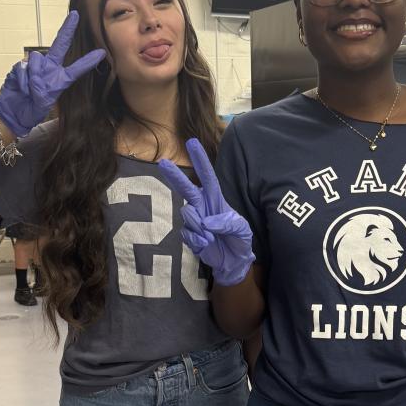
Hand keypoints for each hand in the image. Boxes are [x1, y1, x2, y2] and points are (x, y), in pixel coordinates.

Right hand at [0, 11, 105, 137]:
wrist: (13, 112)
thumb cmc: (31, 109)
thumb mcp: (41, 103)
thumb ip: (40, 88)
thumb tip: (33, 74)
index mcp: (60, 79)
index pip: (76, 69)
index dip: (88, 62)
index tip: (102, 53)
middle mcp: (49, 68)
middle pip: (59, 45)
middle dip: (67, 29)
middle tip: (75, 16)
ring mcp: (35, 66)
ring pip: (37, 59)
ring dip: (33, 75)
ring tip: (29, 91)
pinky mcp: (21, 67)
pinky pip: (23, 67)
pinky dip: (22, 79)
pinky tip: (21, 88)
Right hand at [158, 139, 255, 286]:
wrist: (233, 262)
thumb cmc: (239, 240)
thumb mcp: (242, 229)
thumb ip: (227, 223)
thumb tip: (207, 221)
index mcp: (215, 199)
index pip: (207, 177)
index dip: (200, 160)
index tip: (192, 143)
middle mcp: (201, 206)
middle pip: (186, 189)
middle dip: (175, 176)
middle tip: (163, 163)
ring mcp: (193, 220)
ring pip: (188, 214)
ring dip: (200, 226)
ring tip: (213, 237)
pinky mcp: (188, 235)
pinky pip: (188, 233)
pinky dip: (198, 240)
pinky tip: (206, 244)